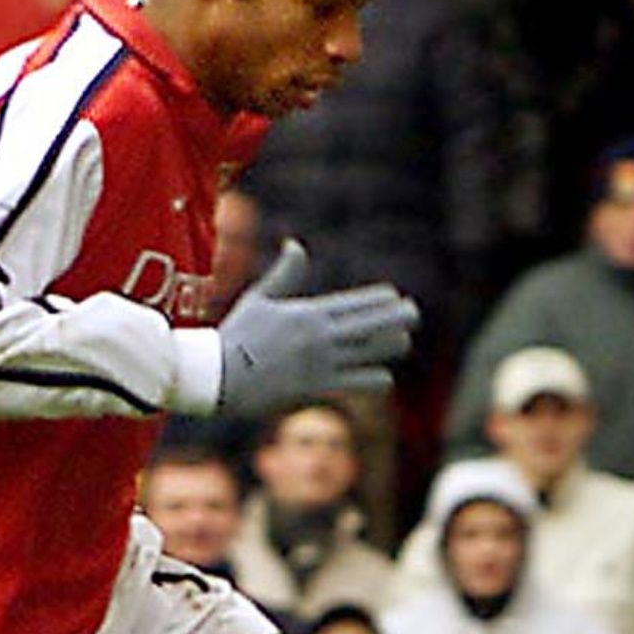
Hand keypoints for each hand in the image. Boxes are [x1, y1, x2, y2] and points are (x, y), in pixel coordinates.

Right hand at [214, 239, 416, 416]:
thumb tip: (295, 245)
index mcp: (309, 313)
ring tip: (402, 343)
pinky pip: (359, 382)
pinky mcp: (319, 388)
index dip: (380, 300)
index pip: (355, 303)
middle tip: (415, 314)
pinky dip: (375, 379)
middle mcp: (321, 337)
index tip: (395, 296)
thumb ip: (284, 273)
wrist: (219, 377)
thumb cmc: (237, 336)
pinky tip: (383, 377)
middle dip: (398, 317)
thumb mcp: (260, 299)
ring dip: (390, 348)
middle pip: (373, 325)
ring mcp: (322, 363)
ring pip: (372, 353)